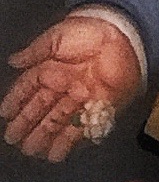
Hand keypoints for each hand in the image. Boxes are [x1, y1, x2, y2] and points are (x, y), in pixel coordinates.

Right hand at [1, 15, 141, 160]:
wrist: (123, 32)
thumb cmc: (90, 30)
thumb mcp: (57, 36)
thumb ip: (35, 51)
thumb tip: (14, 61)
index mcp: (51, 69)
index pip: (28, 89)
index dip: (16, 102)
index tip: (5, 114)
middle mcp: (65, 86)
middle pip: (42, 109)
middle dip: (27, 125)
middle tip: (15, 139)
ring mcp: (82, 97)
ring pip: (59, 120)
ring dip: (45, 136)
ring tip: (32, 149)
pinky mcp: (101, 104)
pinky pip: (83, 125)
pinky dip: (71, 140)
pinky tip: (58, 151)